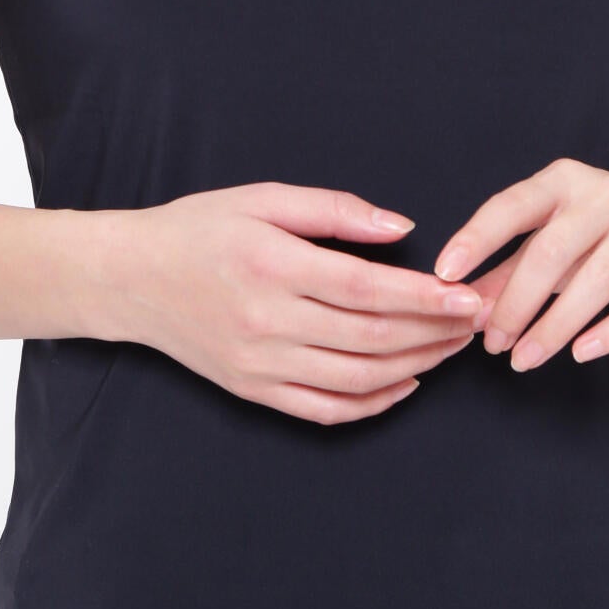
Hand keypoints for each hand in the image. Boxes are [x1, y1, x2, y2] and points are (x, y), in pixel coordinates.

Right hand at [98, 182, 484, 423]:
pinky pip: (326, 410)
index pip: (367, 289)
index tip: (469, 295)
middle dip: (435, 332)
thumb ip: (335, 211)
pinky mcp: (254, 391)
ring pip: (357, 377)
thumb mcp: (263, 199)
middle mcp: (268, 322)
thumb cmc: (199, 229)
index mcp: (273, 266)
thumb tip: (401, 229)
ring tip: (452, 347)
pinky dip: (374, 403)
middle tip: (477, 321)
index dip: (426, 297)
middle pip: (372, 337)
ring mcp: (261, 365)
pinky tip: (406, 383)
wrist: (131, 279)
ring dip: (416, 365)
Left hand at [432, 157, 608, 370]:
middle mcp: (605, 195)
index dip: (475, 238)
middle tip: (492, 345)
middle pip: (550, 252)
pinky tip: (580, 352)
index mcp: (563, 181)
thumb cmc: (605, 228)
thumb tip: (465, 309)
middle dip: (515, 303)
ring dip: (553, 327)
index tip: (444, 273)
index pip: (511, 206)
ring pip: (595, 282)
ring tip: (523, 359)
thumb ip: (507, 269)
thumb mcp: (554, 237)